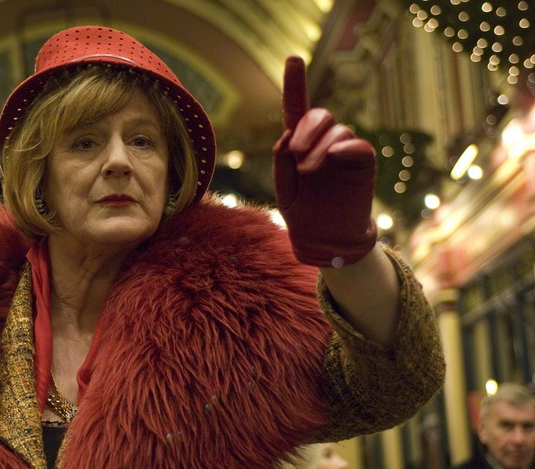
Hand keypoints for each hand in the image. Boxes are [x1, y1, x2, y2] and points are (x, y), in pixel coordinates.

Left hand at [274, 56, 377, 267]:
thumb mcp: (283, 188)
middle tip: (297, 155)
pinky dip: (345, 147)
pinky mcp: (362, 162)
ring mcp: (343, 150)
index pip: (297, 108)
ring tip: (309, 171)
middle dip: (306, 130)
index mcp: (299, 143)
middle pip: (318, 115)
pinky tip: (334, 156)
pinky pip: (357, 145)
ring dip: (319, 147)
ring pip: (336, 131)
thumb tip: (287, 135)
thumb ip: (281, 161)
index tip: (293, 58)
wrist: (325, 237)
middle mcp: (322, 141)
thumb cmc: (301, 212)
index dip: (295, 83)